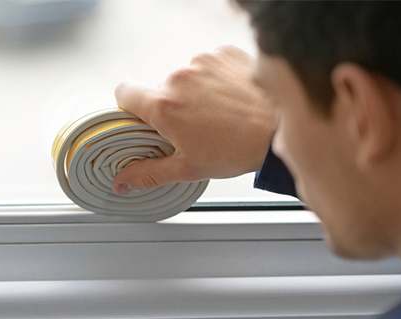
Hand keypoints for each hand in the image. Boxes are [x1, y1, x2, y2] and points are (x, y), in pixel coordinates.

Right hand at [112, 45, 276, 194]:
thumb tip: (120, 183)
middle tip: (192, 128)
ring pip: (185, 77)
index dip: (130, 107)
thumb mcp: (186, 169)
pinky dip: (213, 80)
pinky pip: (207, 65)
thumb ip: (147, 174)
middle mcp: (179, 78)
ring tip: (215, 114)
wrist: (279, 128)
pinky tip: (228, 99)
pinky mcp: (223, 54)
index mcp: (164, 106)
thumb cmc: (237, 150)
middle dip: (171, 107)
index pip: (124, 93)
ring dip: (193, 92)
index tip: (143, 118)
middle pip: (160, 90)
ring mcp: (202, 63)